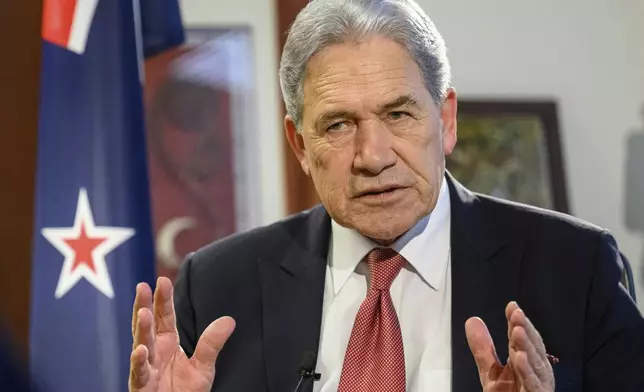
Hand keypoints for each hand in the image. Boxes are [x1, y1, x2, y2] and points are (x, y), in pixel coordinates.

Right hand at [129, 277, 235, 391]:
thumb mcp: (203, 366)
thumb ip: (211, 344)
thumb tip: (229, 320)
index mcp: (167, 343)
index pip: (164, 317)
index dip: (162, 299)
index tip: (162, 280)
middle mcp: (153, 352)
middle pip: (148, 325)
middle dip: (144, 305)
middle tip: (142, 286)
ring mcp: (145, 368)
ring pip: (141, 345)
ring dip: (142, 329)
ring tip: (143, 312)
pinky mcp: (141, 386)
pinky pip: (139, 373)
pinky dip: (139, 362)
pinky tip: (141, 350)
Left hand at [465, 302, 554, 391]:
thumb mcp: (491, 372)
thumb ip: (483, 348)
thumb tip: (473, 320)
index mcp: (527, 363)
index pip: (522, 338)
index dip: (517, 322)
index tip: (511, 306)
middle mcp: (536, 372)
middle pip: (532, 347)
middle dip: (525, 329)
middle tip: (516, 314)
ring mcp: (538, 385)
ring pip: (536, 364)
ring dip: (527, 346)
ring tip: (517, 330)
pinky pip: (533, 385)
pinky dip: (527, 371)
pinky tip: (519, 358)